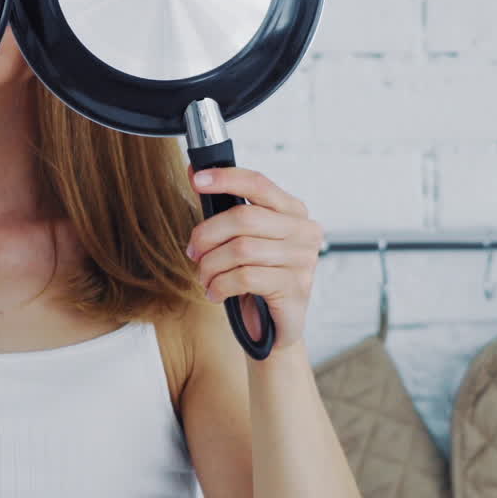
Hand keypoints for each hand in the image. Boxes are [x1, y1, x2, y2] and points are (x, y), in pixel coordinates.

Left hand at [185, 166, 323, 352]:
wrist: (272, 327)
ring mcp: (304, 260)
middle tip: (193, 252)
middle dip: (207, 234)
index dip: (225, 179)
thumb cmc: (256, 277)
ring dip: (211, 265)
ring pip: (241, 249)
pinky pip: (245, 277)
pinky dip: (221, 285)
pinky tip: (215, 293)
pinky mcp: (296, 288)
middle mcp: (304, 231)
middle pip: (244, 217)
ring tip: (205, 277)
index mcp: (292, 211)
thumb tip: (194, 170)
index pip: (258, 184)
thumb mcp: (240, 238)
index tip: (196, 179)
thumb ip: (223, 207)